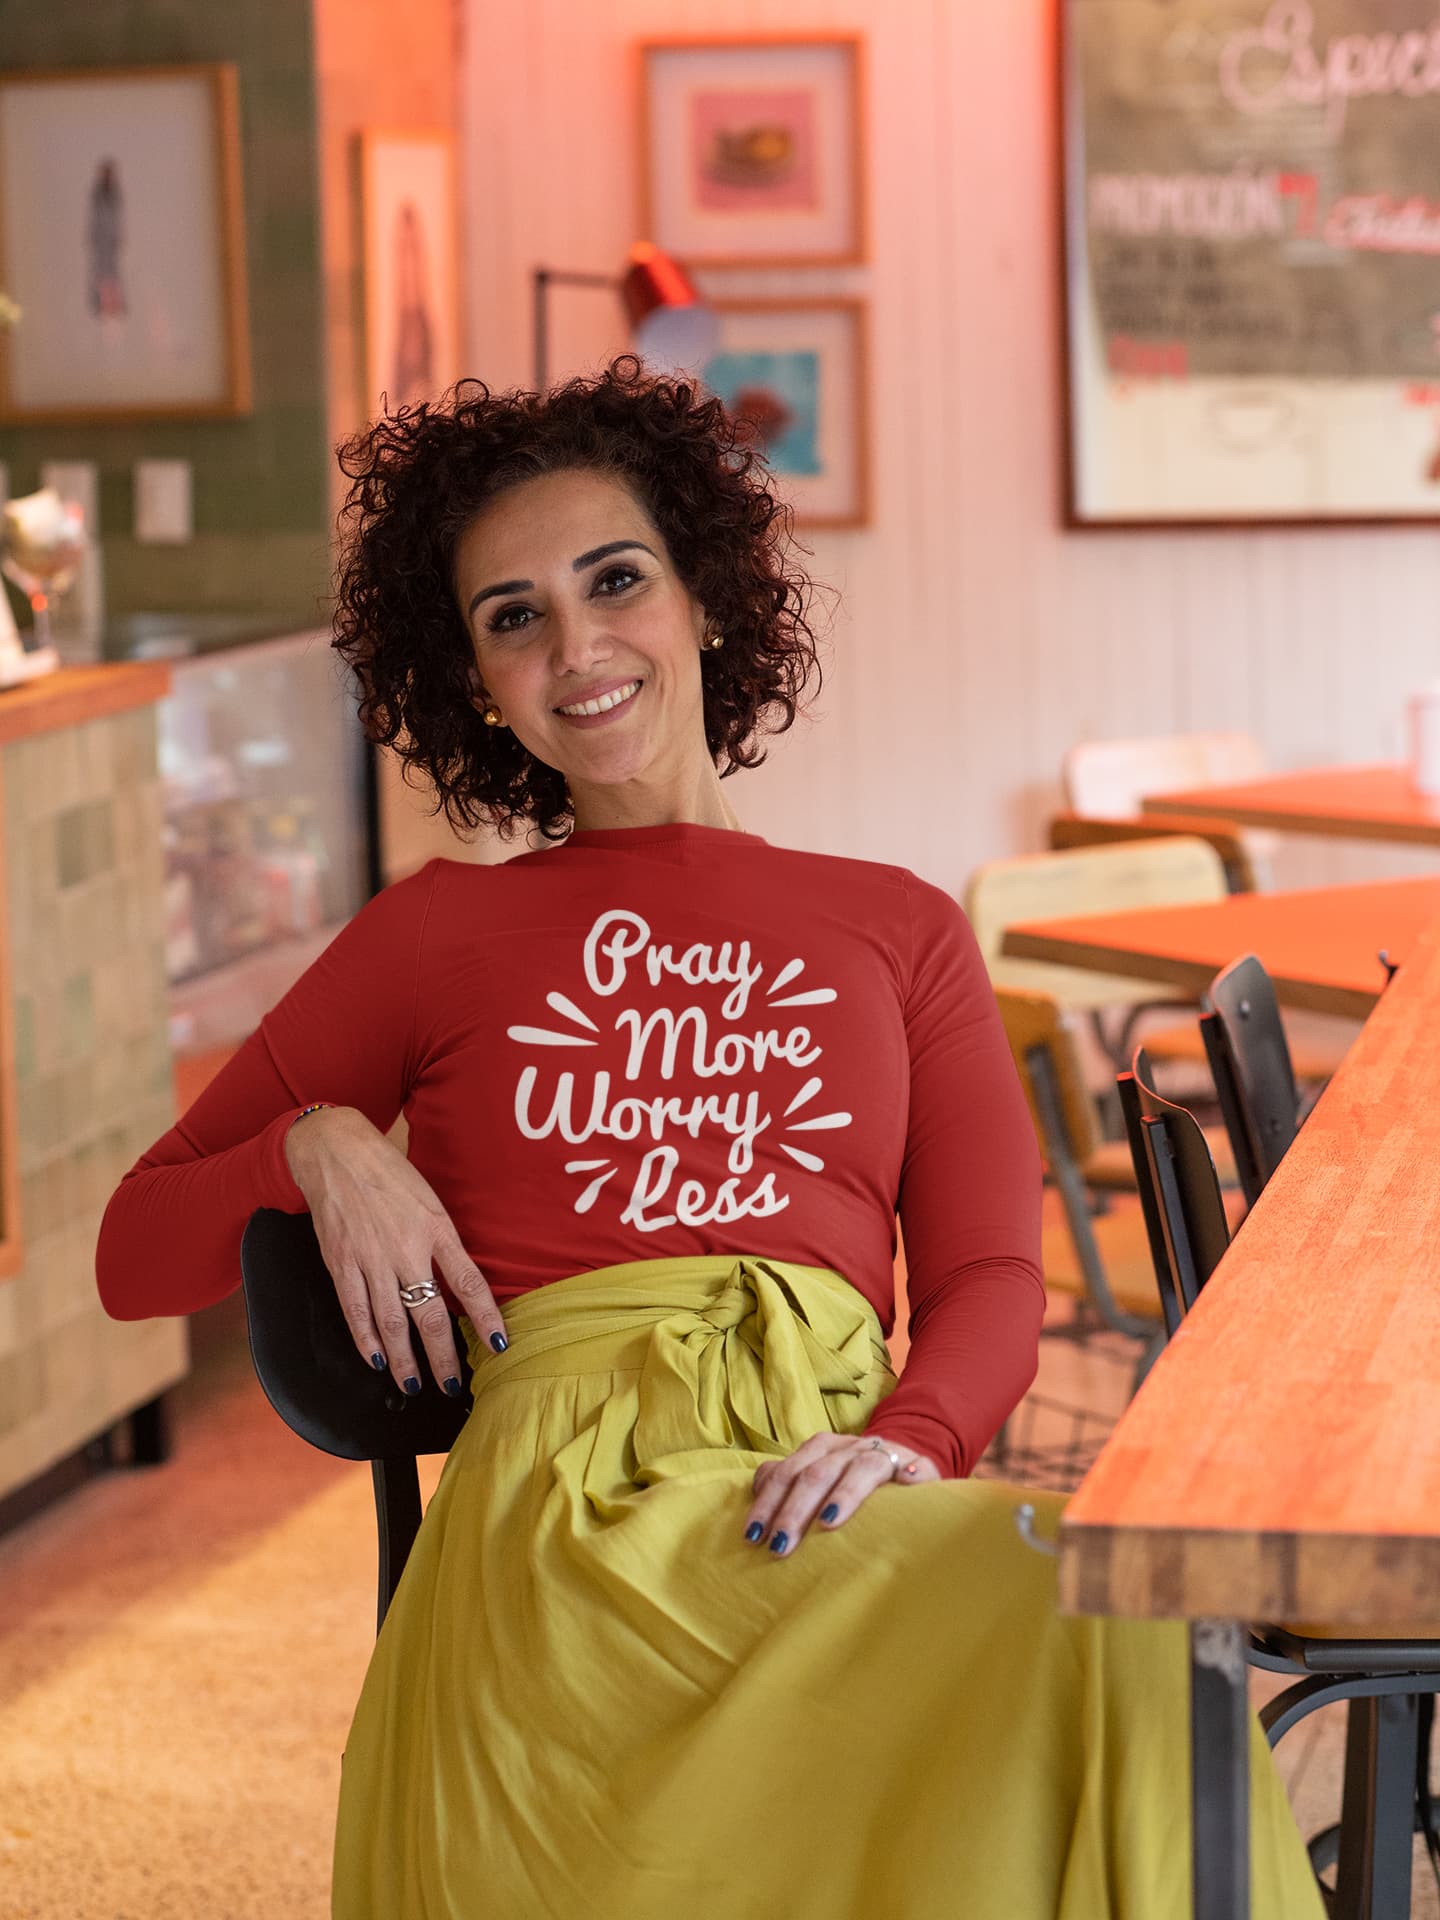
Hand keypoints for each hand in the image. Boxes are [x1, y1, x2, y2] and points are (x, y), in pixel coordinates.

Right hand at [283, 1105, 508, 1394]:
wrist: (337, 1152)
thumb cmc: (389, 1173)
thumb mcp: (429, 1200)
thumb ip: (443, 1240)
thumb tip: (459, 1281)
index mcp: (435, 1228)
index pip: (469, 1281)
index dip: (486, 1316)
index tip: (500, 1344)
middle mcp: (405, 1248)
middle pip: (429, 1313)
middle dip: (442, 1355)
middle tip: (453, 1384)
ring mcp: (370, 1259)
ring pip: (391, 1322)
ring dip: (404, 1359)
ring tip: (414, 1384)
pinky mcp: (341, 1263)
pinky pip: (355, 1310)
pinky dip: (365, 1340)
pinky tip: (376, 1360)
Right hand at [742, 1431, 940, 1557]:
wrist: (893, 1451)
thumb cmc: (909, 1481)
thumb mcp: (927, 1479)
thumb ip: (922, 1477)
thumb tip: (911, 1478)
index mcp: (879, 1453)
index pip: (863, 1468)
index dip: (846, 1494)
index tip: (829, 1524)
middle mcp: (846, 1447)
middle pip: (818, 1472)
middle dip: (796, 1510)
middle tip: (780, 1546)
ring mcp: (820, 1447)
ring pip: (789, 1469)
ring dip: (769, 1504)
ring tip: (754, 1536)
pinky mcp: (801, 1453)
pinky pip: (775, 1467)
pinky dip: (761, 1489)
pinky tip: (752, 1516)